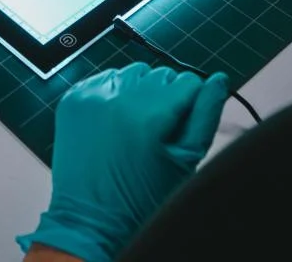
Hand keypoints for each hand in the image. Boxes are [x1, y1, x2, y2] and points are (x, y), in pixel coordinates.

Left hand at [17, 63, 229, 261]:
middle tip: (157, 132)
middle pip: (160, 75)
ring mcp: (91, 95)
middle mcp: (117, 97)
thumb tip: (218, 80)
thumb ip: (206, 115)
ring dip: (140, 92)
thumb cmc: (143, 197)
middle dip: (166, 97)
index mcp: (149, 113)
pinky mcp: (73, 99)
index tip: (181, 126)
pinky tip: (114, 122)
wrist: (90, 219)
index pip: (188, 81)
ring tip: (136, 126)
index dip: (191, 103)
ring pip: (133, 73)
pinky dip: (115, 94)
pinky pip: (106, 79)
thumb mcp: (185, 160)